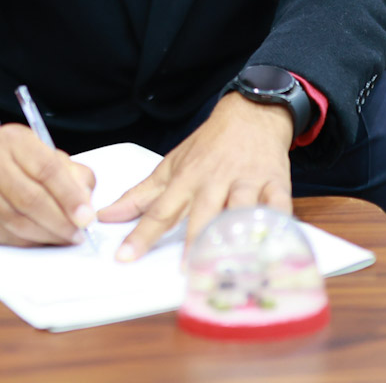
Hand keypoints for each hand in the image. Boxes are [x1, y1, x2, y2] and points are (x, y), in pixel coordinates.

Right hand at [0, 124, 97, 246]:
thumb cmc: (23, 163)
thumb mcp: (50, 155)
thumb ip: (74, 176)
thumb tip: (85, 207)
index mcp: (15, 140)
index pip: (46, 169)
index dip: (69, 196)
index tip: (86, 217)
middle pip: (30, 199)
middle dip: (60, 222)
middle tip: (79, 233)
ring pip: (17, 222)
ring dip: (47, 235)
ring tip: (66, 238)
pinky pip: (7, 236)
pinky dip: (30, 242)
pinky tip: (44, 238)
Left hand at [99, 92, 293, 260]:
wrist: (250, 114)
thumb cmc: (208, 146)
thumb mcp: (171, 166)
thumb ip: (140, 196)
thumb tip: (107, 216)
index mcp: (186, 178)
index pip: (159, 210)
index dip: (141, 235)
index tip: (125, 257)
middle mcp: (215, 181)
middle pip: (202, 214)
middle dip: (193, 242)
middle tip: (185, 272)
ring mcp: (246, 182)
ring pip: (240, 211)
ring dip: (235, 236)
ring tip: (231, 265)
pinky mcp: (275, 184)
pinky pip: (278, 207)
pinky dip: (278, 224)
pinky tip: (274, 245)